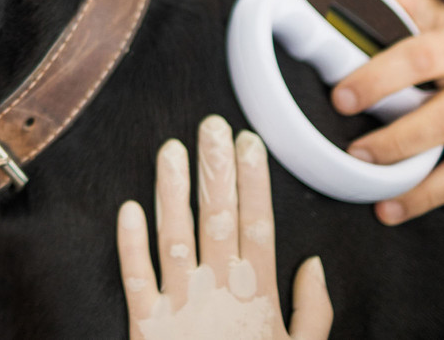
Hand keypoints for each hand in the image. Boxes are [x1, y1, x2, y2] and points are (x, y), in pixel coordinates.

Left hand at [118, 115, 330, 339]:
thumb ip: (313, 309)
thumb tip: (315, 263)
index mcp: (258, 295)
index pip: (257, 224)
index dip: (254, 180)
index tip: (250, 141)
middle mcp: (220, 292)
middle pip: (218, 219)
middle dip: (215, 170)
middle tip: (211, 125)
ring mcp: (181, 307)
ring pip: (175, 237)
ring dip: (171, 191)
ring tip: (171, 149)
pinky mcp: (147, 325)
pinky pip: (135, 278)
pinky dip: (129, 244)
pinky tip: (128, 208)